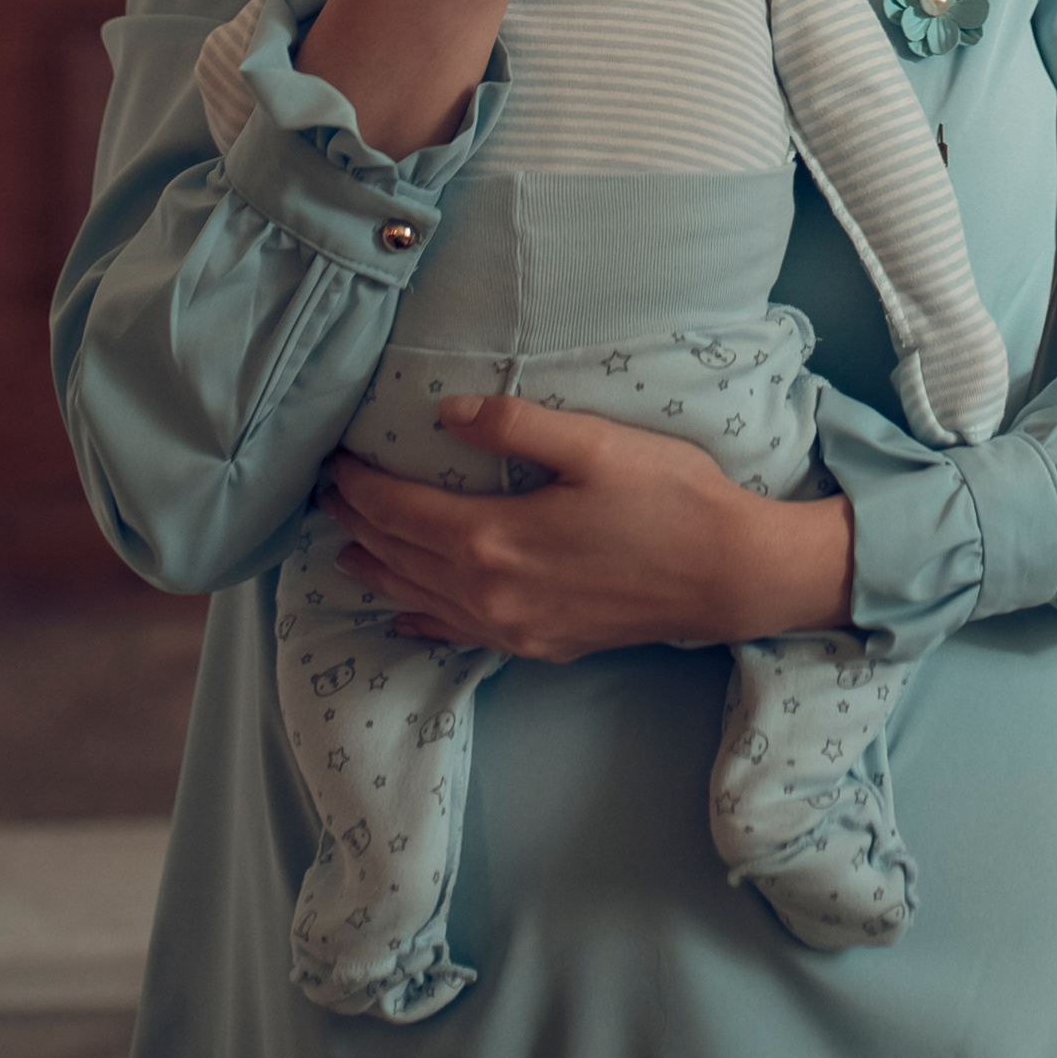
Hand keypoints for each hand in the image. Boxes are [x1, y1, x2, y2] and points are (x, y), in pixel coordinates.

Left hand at [330, 397, 854, 658]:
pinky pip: (459, 635)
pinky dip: (421, 620)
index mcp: (495, 538)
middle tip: (327, 497)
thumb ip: (516, 425)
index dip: (361, 486)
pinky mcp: (541, 645)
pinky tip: (405, 617)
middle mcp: (491, 593)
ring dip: (379, 572)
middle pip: (401, 557)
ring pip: (421, 601)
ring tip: (347, 550)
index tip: (335, 463)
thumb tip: (446, 412)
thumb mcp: (595, 443)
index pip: (400, 511)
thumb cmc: (670, 499)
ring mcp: (515, 628)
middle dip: (358, 524)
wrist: (729, 576)